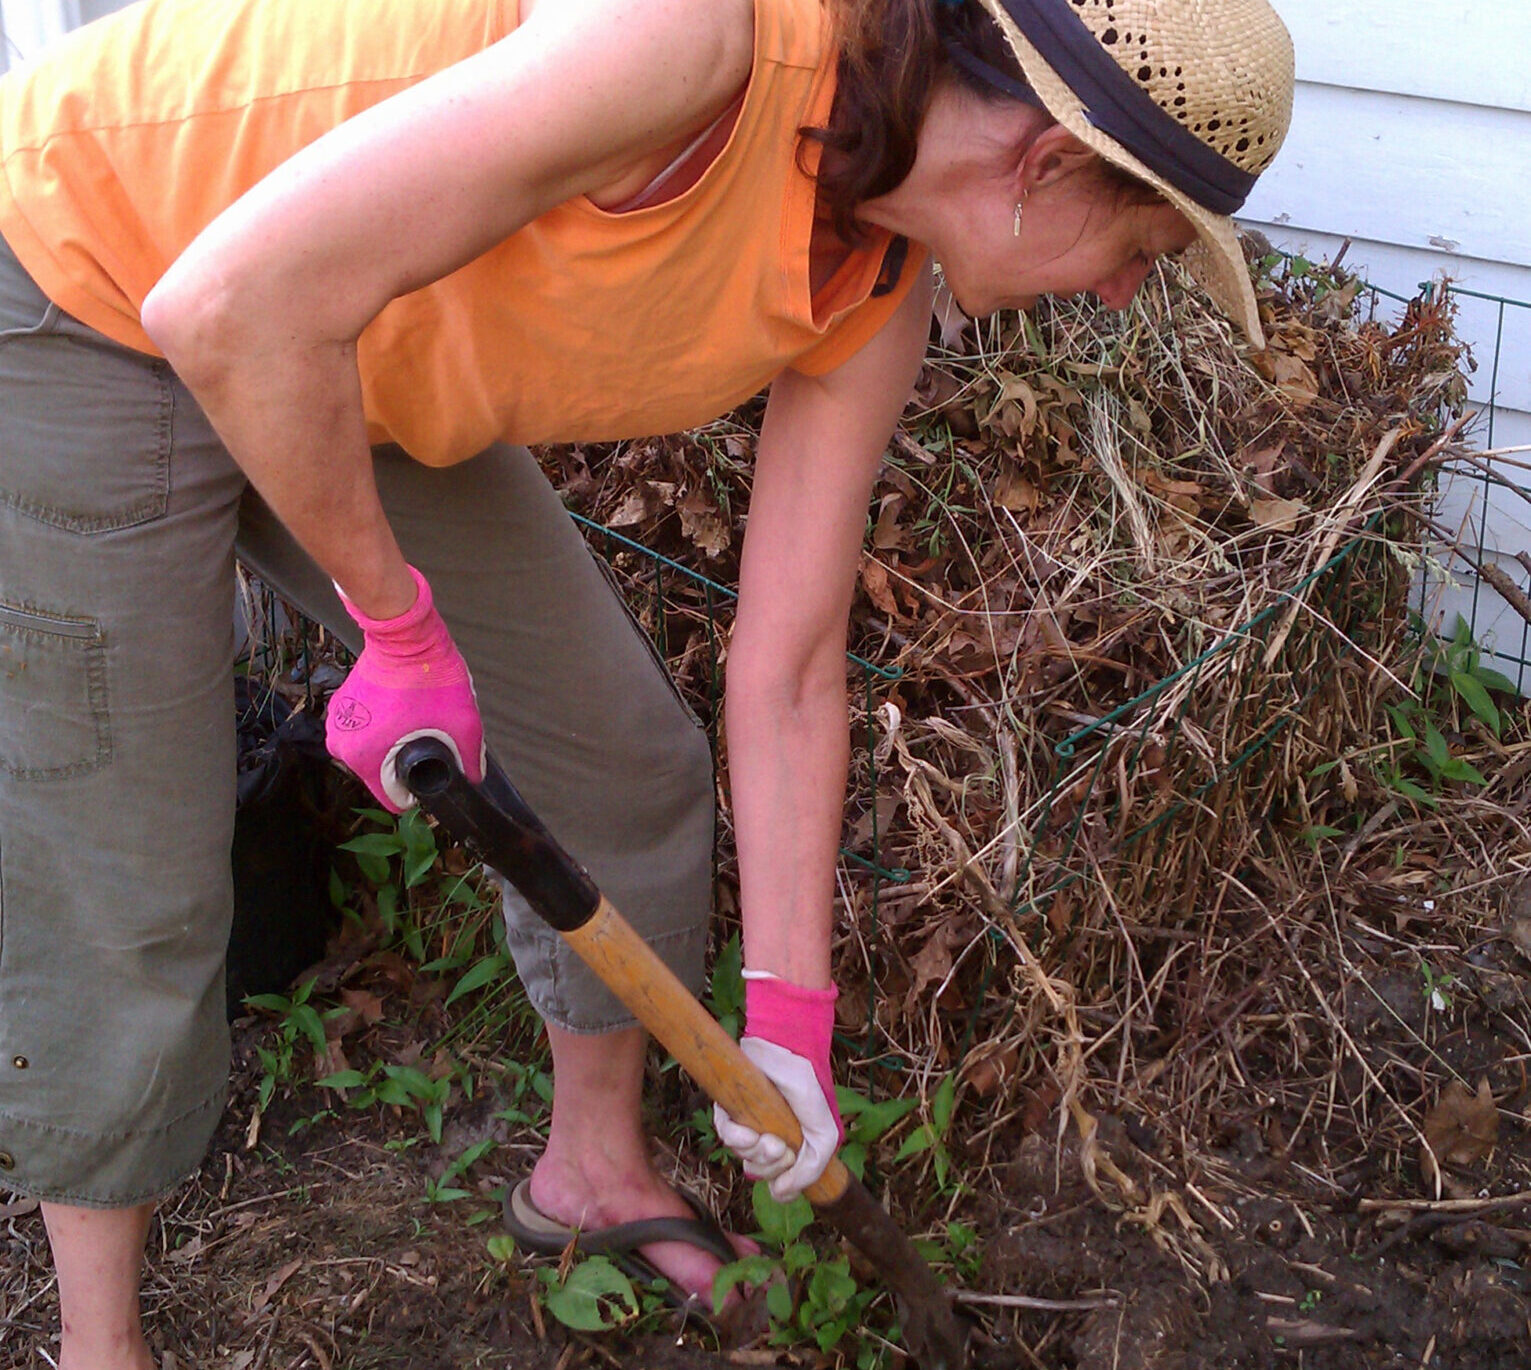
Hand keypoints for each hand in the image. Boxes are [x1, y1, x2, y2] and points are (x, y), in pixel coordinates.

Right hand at [325, 564, 485, 810]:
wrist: (405, 635)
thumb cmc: (430, 677)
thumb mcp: (463, 723)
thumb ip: (469, 760)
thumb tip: (471, 780)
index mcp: (365, 757)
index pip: (393, 800)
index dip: (419, 793)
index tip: (434, 772)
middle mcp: (342, 746)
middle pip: (382, 778)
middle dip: (407, 765)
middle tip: (428, 736)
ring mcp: (337, 726)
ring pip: (373, 757)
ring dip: (394, 748)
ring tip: (414, 721)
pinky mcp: (339, 709)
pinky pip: (364, 735)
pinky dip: (382, 731)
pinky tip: (401, 712)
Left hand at [714, 975, 842, 1201]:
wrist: (788, 1049)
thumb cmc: (809, 1087)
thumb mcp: (823, 1133)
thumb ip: (812, 1167)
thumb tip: (781, 1194)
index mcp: (792, 1144)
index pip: (780, 1181)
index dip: (781, 1183)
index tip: (786, 1170)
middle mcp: (769, 1136)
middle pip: (759, 1172)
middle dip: (767, 1165)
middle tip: (776, 1145)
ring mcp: (749, 1123)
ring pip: (741, 1156)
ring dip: (751, 1151)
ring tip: (764, 1137)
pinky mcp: (730, 1108)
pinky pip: (724, 1134)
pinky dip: (734, 1136)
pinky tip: (745, 1130)